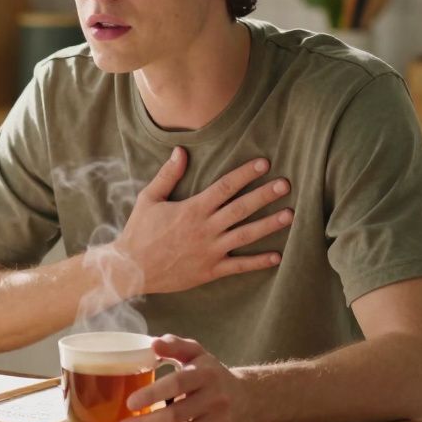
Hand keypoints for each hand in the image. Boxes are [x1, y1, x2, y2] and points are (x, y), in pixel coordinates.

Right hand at [113, 147, 291, 294]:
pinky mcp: (210, 270)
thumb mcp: (150, 199)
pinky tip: (277, 256)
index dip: (246, 174)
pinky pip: (239, 266)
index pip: (225, 187)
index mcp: (193, 209)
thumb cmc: (139, 232)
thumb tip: (181, 151)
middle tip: (286, 184)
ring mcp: (210, 250)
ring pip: (246, 235)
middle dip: (265, 195)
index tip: (264, 163)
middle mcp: (205, 228)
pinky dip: (258, 262)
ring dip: (269, 225)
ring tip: (289, 215)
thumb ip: (168, 175)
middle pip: (241, 208)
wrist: (131, 269)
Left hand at [114, 335, 251, 421]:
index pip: (177, 384)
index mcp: (206, 374)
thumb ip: (175, 345)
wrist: (249, 399)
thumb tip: (154, 343)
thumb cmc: (212, 374)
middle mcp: (216, 399)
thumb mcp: (197, 353)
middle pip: (176, 416)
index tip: (130, 403)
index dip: (152, 394)